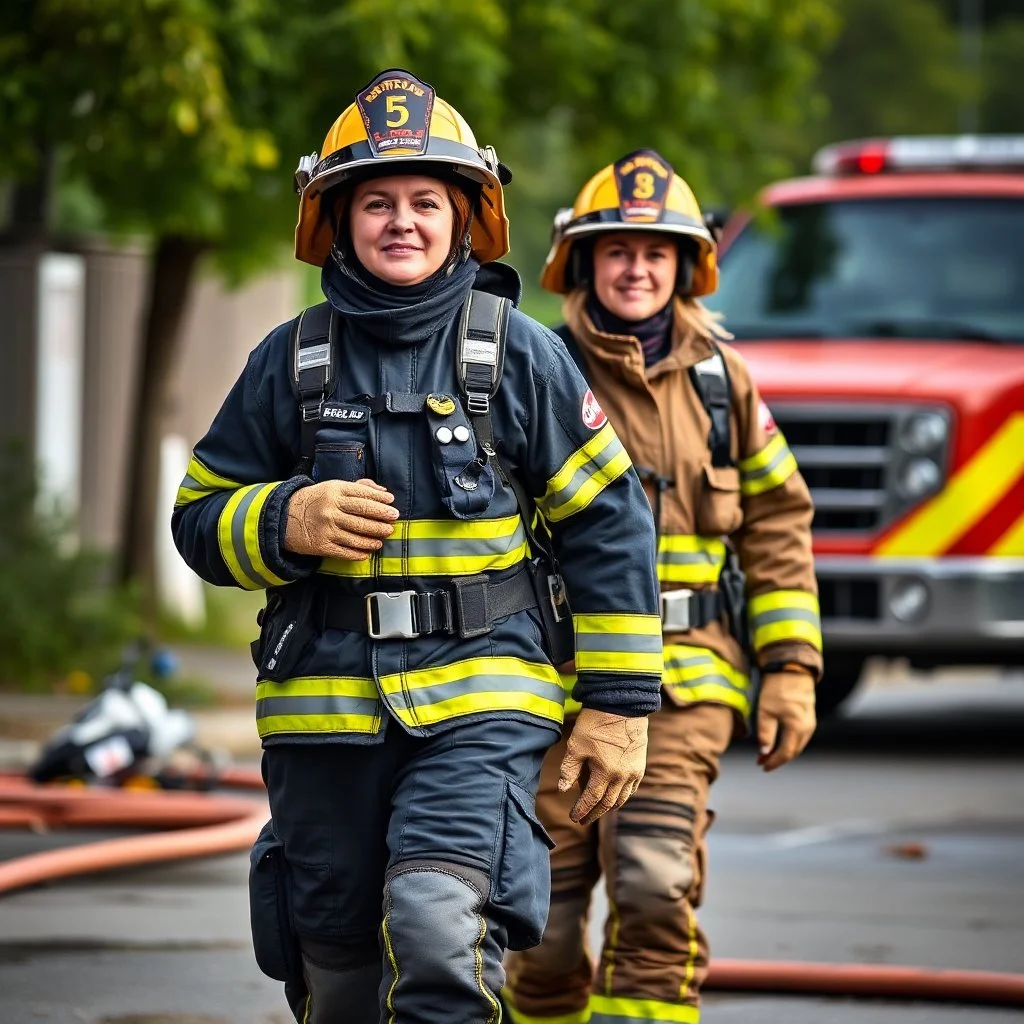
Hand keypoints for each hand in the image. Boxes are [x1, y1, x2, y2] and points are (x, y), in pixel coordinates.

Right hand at [284, 479, 397, 559]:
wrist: (284, 517)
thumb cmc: (315, 500)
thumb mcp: (333, 487)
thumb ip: (358, 487)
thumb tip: (383, 491)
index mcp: (334, 491)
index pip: (363, 494)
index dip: (380, 499)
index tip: (391, 502)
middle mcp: (331, 509)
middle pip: (363, 513)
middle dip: (382, 517)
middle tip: (393, 520)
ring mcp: (326, 528)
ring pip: (357, 534)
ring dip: (374, 537)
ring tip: (383, 537)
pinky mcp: (322, 545)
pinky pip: (345, 551)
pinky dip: (359, 552)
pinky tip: (368, 551)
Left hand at [558, 709, 647, 824]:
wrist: (622, 704)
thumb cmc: (595, 722)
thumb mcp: (576, 745)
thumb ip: (569, 769)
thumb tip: (562, 789)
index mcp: (605, 772)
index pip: (591, 799)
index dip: (581, 810)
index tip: (573, 817)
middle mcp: (622, 776)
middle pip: (607, 803)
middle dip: (593, 814)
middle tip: (583, 820)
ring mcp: (633, 771)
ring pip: (622, 798)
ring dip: (608, 807)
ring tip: (597, 810)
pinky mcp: (640, 764)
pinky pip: (632, 788)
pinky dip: (622, 796)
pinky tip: (615, 796)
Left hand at [756, 670, 815, 771]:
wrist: (791, 668)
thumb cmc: (776, 688)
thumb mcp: (765, 711)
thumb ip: (765, 734)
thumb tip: (764, 752)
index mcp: (797, 727)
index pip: (786, 753)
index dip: (774, 762)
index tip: (762, 766)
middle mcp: (807, 727)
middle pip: (794, 751)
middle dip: (778, 758)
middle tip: (762, 761)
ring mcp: (810, 722)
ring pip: (798, 744)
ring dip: (783, 751)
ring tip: (767, 753)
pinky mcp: (808, 716)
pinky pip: (800, 736)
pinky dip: (789, 742)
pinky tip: (779, 741)